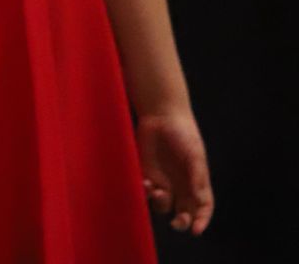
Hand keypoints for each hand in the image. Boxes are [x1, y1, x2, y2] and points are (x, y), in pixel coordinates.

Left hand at [137, 108, 212, 233]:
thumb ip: (197, 177)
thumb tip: (200, 200)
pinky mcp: (146, 173)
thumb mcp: (194, 155)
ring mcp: (163, 180)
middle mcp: (180, 185)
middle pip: (183, 213)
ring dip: (160, 204)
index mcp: (196, 182)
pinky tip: (145, 184)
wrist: (161, 116)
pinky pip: (145, 191)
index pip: (203, 207)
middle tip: (177, 223)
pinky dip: (145, 192)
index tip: (197, 230)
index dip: (202, 220)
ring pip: (162, 205)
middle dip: (181, 222)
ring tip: (157, 190)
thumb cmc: (183, 134)